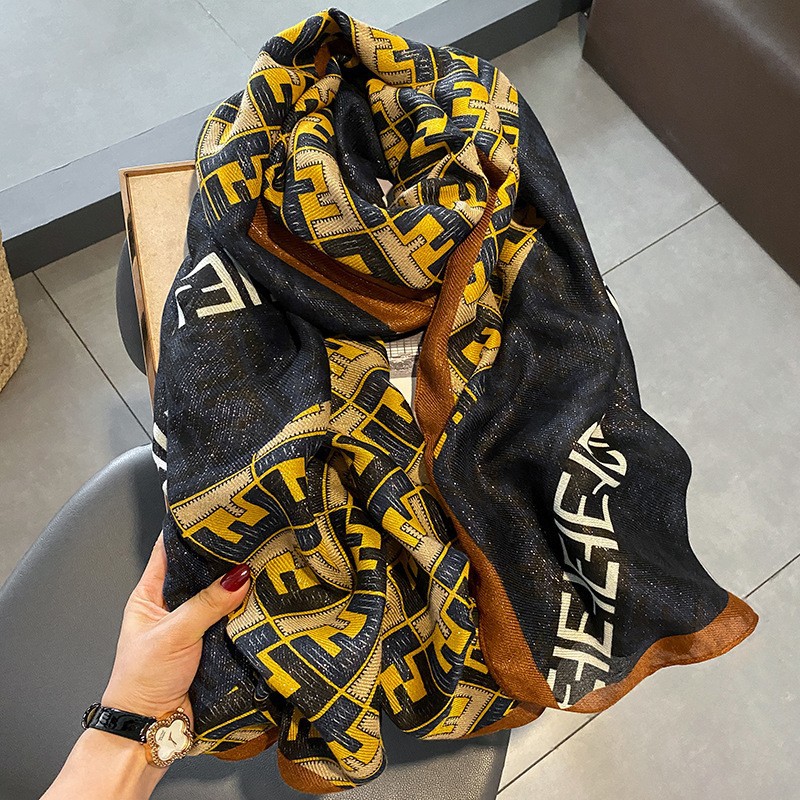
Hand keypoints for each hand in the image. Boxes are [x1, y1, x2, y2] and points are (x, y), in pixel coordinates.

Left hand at [102, 534, 250, 722]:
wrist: (150, 731)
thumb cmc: (143, 680)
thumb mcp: (173, 634)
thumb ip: (207, 603)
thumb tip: (242, 575)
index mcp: (150, 594)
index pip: (170, 550)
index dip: (190, 529)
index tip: (217, 510)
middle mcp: (174, 605)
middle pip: (202, 572)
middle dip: (225, 557)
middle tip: (253, 533)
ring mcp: (195, 625)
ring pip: (222, 596)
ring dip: (240, 585)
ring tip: (267, 558)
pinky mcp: (214, 645)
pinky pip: (234, 620)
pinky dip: (248, 611)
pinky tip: (268, 596)